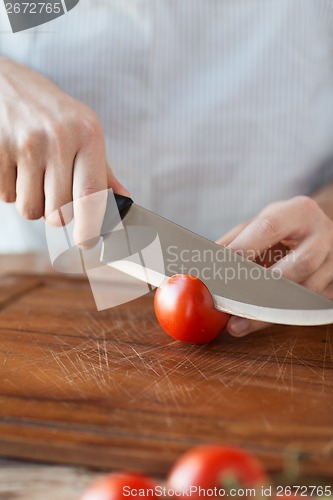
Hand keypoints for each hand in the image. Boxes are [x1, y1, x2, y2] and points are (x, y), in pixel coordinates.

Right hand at [0, 57, 128, 243]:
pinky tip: (14, 164)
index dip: (90, 226)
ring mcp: (24, 144)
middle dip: (55, 213)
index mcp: (87, 134)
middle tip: (52, 189)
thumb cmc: (50, 112)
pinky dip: (10, 189)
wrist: (3, 82)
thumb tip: (123, 202)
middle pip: (58, 213)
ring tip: (32, 172)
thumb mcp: (83, 131)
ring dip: (32, 202)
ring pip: (31, 210)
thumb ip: (103, 171)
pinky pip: (6, 196)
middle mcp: (58, 138)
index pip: (91, 195)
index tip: (88, 242)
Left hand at [217, 196, 332, 336]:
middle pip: (299, 264)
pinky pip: (307, 305)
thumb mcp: (257, 224)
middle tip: (232, 303)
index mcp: (298, 212)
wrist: (314, 230)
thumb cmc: (280, 227)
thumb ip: (233, 242)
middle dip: (263, 286)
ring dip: (269, 311)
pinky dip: (279, 317)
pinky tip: (255, 323)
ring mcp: (332, 261)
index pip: (270, 228)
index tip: (220, 267)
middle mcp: (322, 235)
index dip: (245, 248)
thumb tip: (202, 265)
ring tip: (238, 323)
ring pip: (306, 292)